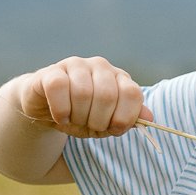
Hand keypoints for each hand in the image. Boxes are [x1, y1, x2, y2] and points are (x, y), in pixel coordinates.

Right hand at [17, 57, 150, 138]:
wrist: (46, 109)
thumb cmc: (81, 116)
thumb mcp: (106, 123)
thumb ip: (128, 120)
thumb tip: (149, 117)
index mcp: (119, 78)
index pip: (133, 94)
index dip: (124, 118)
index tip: (113, 129)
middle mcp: (100, 66)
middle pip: (107, 95)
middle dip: (98, 120)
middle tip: (89, 126)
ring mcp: (75, 65)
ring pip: (83, 93)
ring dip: (78, 117)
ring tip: (73, 120)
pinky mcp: (51, 71)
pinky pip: (59, 88)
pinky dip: (60, 110)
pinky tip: (60, 116)